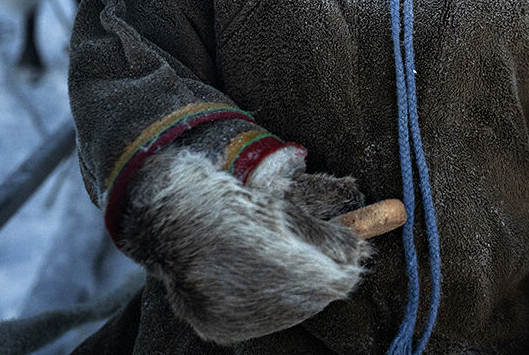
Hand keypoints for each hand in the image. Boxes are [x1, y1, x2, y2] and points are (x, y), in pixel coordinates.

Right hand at [122, 148, 368, 343]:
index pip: (340, 279)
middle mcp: (267, 303)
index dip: (344, 261)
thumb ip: (327, 235)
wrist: (170, 212)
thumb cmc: (231, 201)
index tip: (346, 245)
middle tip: (307, 250)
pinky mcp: (220, 327)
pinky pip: (256, 317)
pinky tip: (251, 275)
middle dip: (318, 275)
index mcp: (289, 269)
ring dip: (292, 289)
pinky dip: (261, 299)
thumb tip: (359, 250)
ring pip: (288, 311)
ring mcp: (242, 319)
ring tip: (274, 258)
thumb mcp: (285, 210)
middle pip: (315, 298)